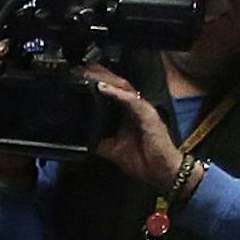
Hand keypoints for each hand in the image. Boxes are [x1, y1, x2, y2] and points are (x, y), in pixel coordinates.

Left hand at [87, 69, 183, 189]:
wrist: (160, 172)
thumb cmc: (142, 160)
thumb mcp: (112, 149)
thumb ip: (98, 140)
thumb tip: (81, 138)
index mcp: (127, 113)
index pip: (111, 92)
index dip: (96, 82)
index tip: (79, 76)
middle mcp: (135, 107)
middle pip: (116, 85)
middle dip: (98, 75)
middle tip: (80, 67)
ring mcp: (142, 109)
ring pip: (123, 88)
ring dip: (105, 79)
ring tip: (89, 72)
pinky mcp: (148, 115)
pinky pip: (131, 100)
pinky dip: (117, 93)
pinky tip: (103, 88)